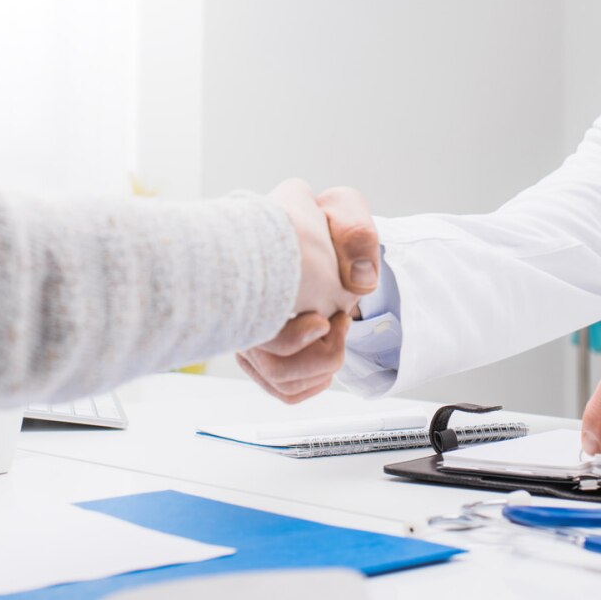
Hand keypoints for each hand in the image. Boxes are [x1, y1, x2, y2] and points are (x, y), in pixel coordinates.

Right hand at [237, 181, 380, 403]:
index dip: (293, 338)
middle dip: (320, 353)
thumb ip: (356, 234)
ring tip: (335, 328)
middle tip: (337, 321)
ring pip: (279, 380)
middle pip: (272, 364)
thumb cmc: (323, 221)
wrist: (316, 233)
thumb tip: (360, 281)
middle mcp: (240, 308)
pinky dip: (315, 380)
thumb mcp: (344, 210)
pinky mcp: (258, 353)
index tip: (325, 322)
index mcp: (254, 270)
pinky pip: (285, 389)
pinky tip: (329, 348)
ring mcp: (246, 333)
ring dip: (321, 365)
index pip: (257, 327)